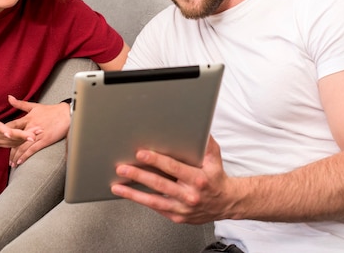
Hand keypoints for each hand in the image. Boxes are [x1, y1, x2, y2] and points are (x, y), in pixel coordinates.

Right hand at [0, 93, 37, 146]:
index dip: (4, 130)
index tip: (12, 133)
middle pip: (8, 136)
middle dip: (23, 135)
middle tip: (37, 133)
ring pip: (11, 142)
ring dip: (25, 139)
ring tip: (39, 134)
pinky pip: (9, 145)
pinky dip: (20, 143)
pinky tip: (30, 140)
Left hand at [5, 95, 70, 166]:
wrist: (66, 114)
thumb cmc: (50, 110)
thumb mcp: (34, 105)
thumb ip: (20, 103)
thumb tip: (8, 97)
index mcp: (27, 118)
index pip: (12, 126)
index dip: (3, 132)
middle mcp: (30, 127)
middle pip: (15, 139)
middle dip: (8, 148)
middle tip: (3, 156)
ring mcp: (37, 135)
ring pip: (22, 147)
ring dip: (15, 156)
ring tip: (11, 163)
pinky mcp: (44, 140)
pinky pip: (32, 150)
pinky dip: (25, 156)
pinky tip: (20, 162)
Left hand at [111, 135, 230, 223]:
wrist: (226, 203)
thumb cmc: (216, 178)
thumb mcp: (215, 158)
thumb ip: (205, 142)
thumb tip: (197, 127)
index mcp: (198, 179)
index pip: (173, 168)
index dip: (156, 160)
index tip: (142, 154)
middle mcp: (189, 195)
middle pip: (159, 184)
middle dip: (138, 175)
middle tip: (123, 169)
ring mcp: (182, 208)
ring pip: (153, 201)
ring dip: (133, 194)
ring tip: (118, 186)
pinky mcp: (177, 216)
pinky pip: (156, 208)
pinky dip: (142, 201)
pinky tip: (130, 194)